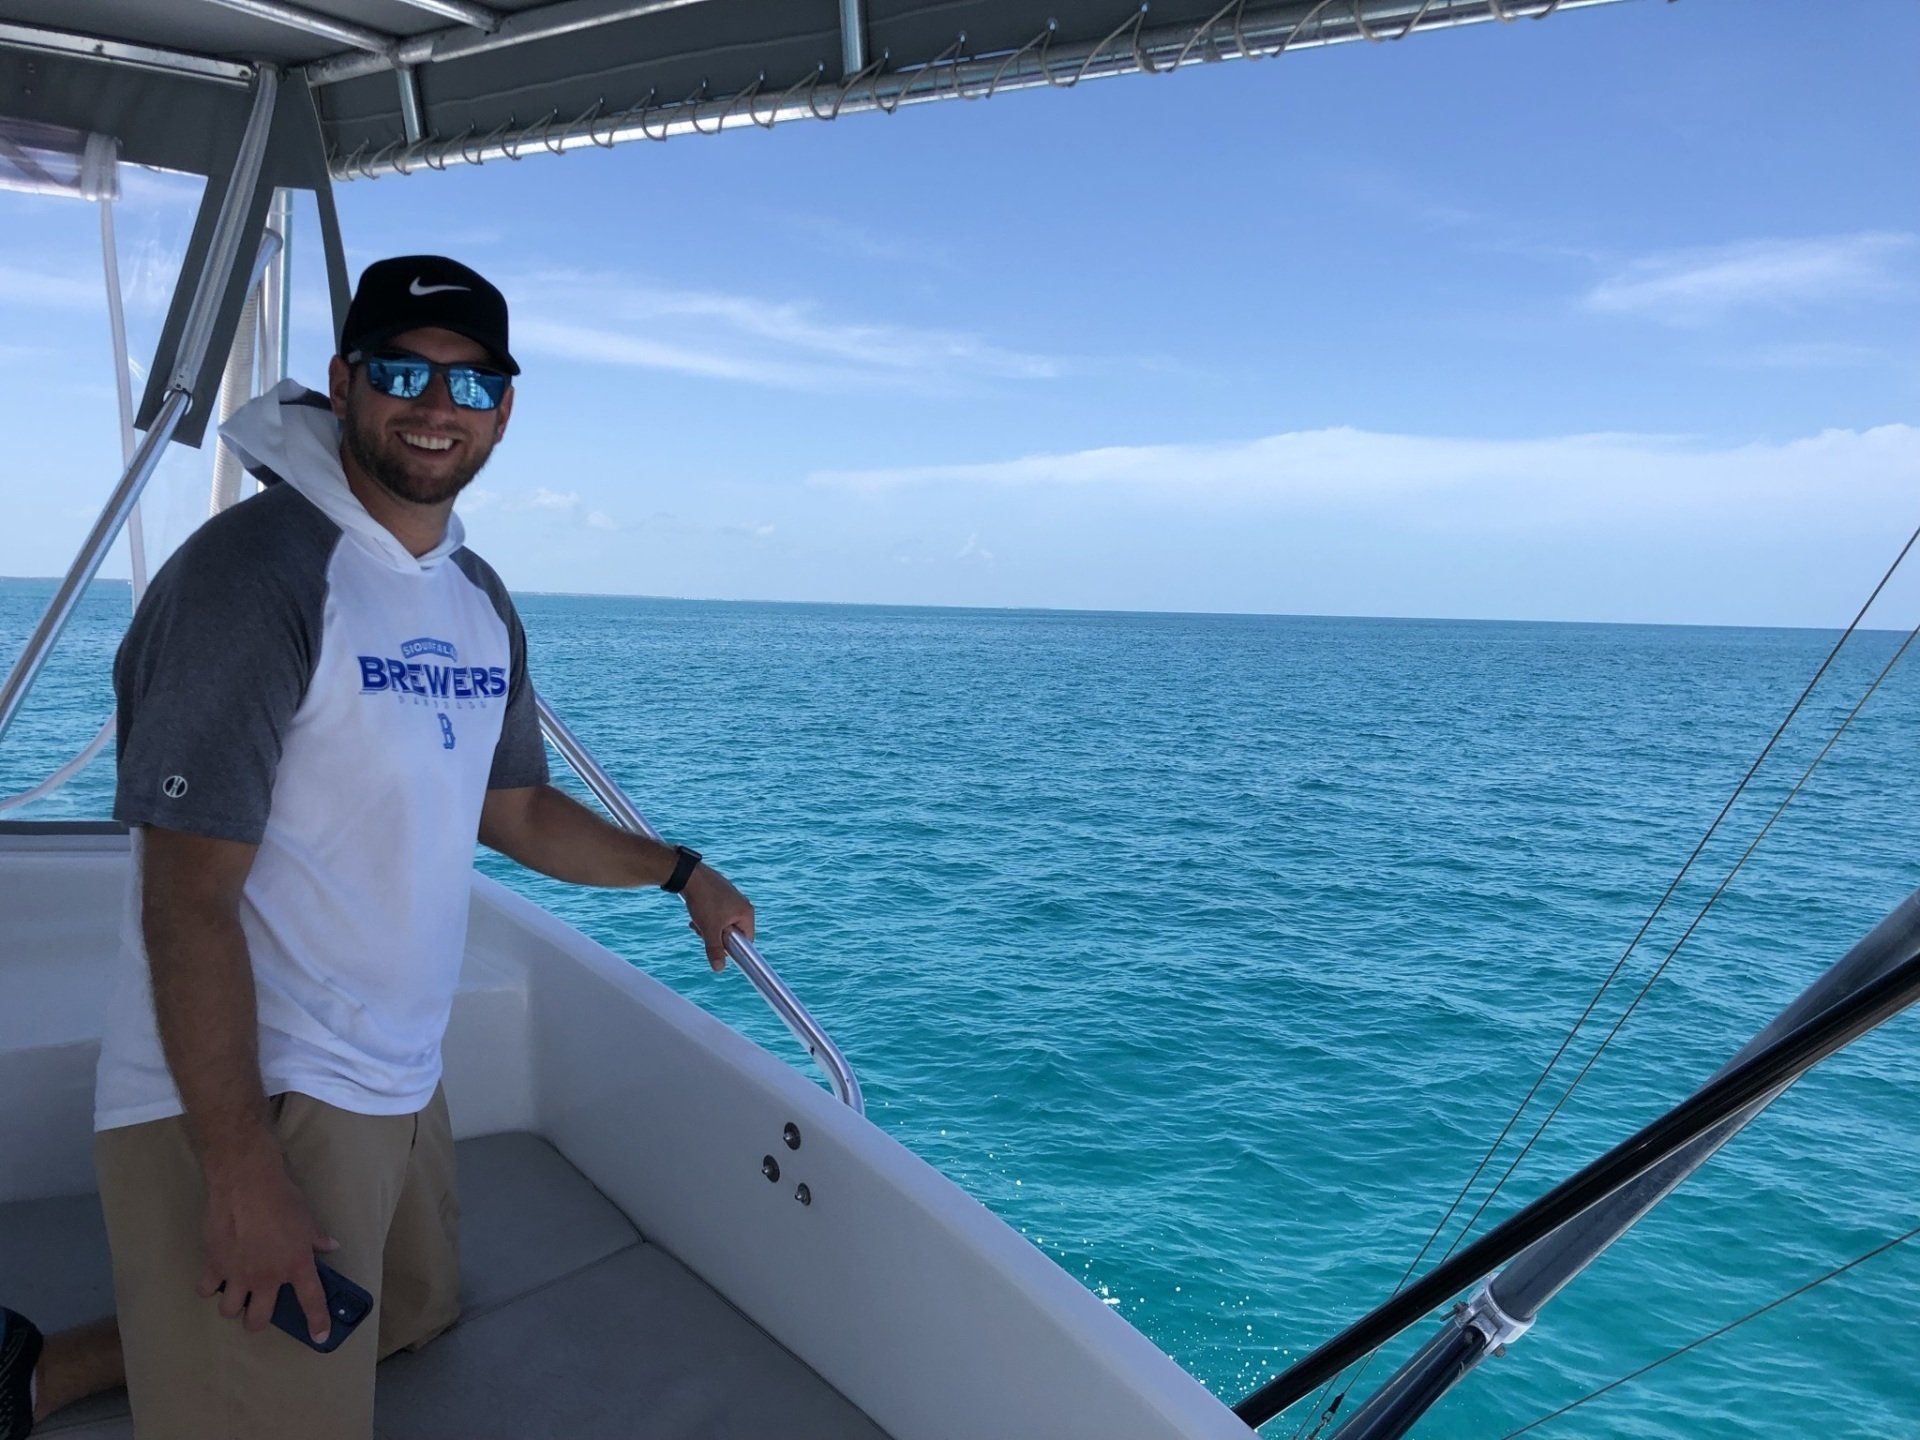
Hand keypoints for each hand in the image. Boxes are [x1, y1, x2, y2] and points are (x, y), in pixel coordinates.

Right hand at [195, 1148, 339, 1343]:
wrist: (247, 1183)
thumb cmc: (283, 1198)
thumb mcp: (308, 1219)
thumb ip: (317, 1239)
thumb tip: (330, 1247)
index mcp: (295, 1266)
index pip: (311, 1301)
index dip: (318, 1321)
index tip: (321, 1337)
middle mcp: (266, 1278)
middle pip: (257, 1320)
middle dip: (256, 1320)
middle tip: (257, 1308)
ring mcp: (237, 1274)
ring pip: (228, 1311)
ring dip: (232, 1305)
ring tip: (235, 1292)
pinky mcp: (213, 1265)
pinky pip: (206, 1289)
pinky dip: (209, 1286)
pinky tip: (215, 1277)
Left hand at [682, 863, 754, 972]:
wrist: (689, 875)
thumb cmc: (703, 900)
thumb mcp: (709, 929)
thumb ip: (715, 949)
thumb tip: (719, 969)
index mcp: (746, 912)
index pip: (746, 940)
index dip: (731, 946)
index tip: (716, 946)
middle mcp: (742, 905)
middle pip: (732, 932)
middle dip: (716, 935)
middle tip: (703, 931)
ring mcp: (732, 899)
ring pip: (722, 923)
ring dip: (709, 927)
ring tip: (697, 922)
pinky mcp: (721, 895)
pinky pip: (718, 914)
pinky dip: (707, 918)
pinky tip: (696, 914)